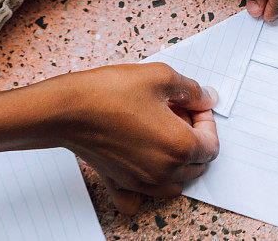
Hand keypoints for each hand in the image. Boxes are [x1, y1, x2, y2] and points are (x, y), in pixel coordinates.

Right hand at [59, 63, 218, 213]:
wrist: (66, 108)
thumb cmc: (110, 92)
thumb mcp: (162, 78)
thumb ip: (192, 91)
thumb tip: (207, 98)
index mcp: (180, 147)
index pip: (212, 145)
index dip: (207, 121)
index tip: (193, 106)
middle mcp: (163, 171)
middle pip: (197, 164)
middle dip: (193, 137)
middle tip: (176, 112)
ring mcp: (140, 181)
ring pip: (175, 183)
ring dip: (178, 161)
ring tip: (162, 132)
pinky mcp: (119, 182)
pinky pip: (139, 198)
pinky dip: (148, 187)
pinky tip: (144, 164)